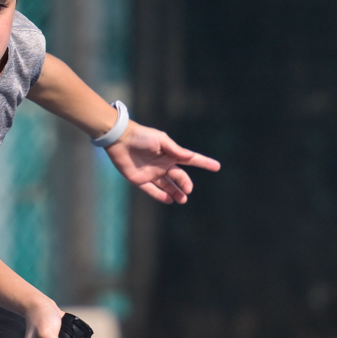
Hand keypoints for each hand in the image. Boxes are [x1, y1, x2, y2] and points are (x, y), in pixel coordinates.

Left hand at [105, 123, 220, 203]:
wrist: (119, 139)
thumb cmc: (141, 136)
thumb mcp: (161, 140)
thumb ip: (175, 150)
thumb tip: (191, 157)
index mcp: (170, 154)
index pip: (190, 160)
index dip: (204, 163)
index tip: (217, 167)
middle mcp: (162, 164)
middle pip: (179, 177)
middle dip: (185, 184)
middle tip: (188, 191)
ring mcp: (151, 173)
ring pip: (167, 186)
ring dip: (176, 193)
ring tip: (182, 200)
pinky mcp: (139, 179)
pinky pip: (152, 190)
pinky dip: (160, 196)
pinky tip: (169, 200)